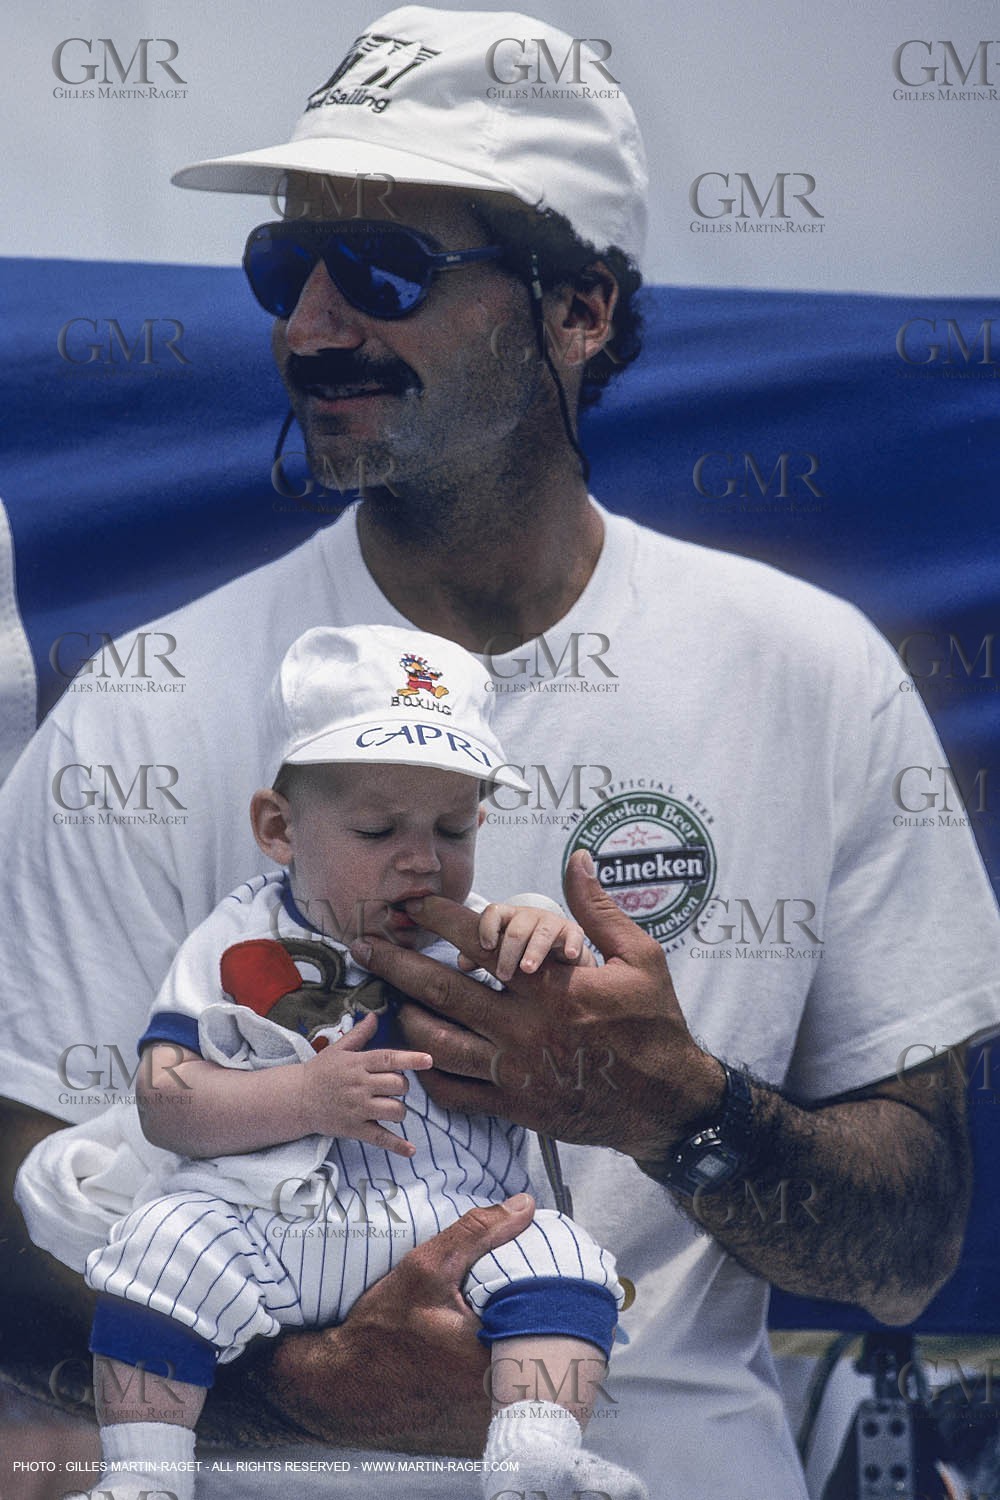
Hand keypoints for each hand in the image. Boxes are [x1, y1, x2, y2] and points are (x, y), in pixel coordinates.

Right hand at [259, 1194, 535, 1453]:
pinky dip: (516, 1355)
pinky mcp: (483, 1416)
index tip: (553, 1263)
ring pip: (534, 1362)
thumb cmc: (379, 1329)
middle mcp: (498, 1393)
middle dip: (549, 1309)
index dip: (559, 1285)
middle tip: (541, 1281)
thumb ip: (478, 1232)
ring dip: (532, 1332)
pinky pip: (516, 1380)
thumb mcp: (425, 1267)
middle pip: (549, 1342)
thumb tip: (525, 1206)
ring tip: (523, 1304)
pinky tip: (501, 1332)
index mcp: (491, 1358)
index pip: (554, 1316)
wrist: (347, 1381)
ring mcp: (492, 1410)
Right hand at [302, 1011, 431, 1156]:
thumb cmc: (320, 1071)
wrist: (297, 1099)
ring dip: (400, 1110)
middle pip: (398, 1085)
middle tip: (394, 1087)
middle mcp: (360, 1085)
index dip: (411, 1059)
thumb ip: (360, 1034)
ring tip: (391, 1108)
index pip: (389, 1059)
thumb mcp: (338, 1049)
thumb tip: (376, 1015)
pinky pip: (380, 1138)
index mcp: (358, 1064)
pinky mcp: (354, 1129)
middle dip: (403, 1086)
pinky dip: (397, 1145)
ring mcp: (358, 1109)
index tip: (429, 1060)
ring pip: (395, 1110)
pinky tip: (411, 1150)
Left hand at [350, 851, 724, 1159]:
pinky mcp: (514, 1107)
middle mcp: (522, 1027)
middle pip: (441, 992)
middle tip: (364, 946)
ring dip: (405, 1018)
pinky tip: (415, 1056)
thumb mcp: (639, 956)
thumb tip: (577, 858)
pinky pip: (456, 1092)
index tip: (409, 906)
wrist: (667, 1102)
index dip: (437, 919)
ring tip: (386, 999)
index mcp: (549, 985)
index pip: (477, 942)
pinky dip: (429, 1074)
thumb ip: (597, 909)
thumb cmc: (655, 1023)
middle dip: (396, 965)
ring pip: (438, 1044)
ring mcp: (514, 1071)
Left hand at [456, 901, 591, 980]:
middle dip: (508, 952)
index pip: (494, 912)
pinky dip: (571, 944)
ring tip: (527, 969)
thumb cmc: (522, 956)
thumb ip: (480, 958)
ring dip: (533, 951)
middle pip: (516, 928)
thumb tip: (464, 962)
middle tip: (503, 975)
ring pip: (542, 933)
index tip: (485, 947)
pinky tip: (568, 955)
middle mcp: (529, 917)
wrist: (560, 960)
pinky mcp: (573, 933)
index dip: (487, 927)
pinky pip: (573, 936)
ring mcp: (552, 923)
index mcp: (508, 919)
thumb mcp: (501, 956)